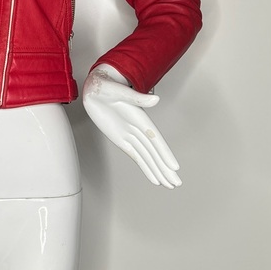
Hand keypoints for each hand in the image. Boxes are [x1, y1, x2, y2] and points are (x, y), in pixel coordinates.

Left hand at [82, 64, 180, 188]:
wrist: (94, 87)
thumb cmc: (105, 85)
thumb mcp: (117, 90)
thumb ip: (136, 97)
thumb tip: (155, 98)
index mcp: (139, 117)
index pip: (154, 138)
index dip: (164, 152)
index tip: (174, 166)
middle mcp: (137, 127)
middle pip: (154, 152)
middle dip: (164, 168)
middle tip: (177, 183)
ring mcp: (129, 134)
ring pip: (147, 156)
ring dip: (157, 170)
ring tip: (169, 185)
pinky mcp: (120, 138)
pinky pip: (135, 155)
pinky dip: (145, 167)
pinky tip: (154, 177)